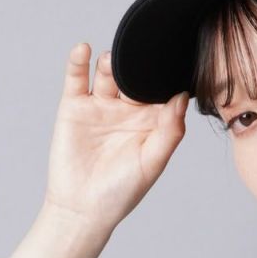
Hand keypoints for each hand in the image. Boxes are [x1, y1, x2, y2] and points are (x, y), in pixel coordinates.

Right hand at [41, 42, 188, 233]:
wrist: (81, 207)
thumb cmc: (121, 192)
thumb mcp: (152, 162)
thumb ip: (170, 131)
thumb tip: (182, 98)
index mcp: (151, 123)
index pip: (163, 91)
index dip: (168, 76)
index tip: (175, 60)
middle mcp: (127, 110)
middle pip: (136, 76)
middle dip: (140, 63)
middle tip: (143, 55)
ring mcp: (100, 105)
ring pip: (108, 72)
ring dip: (113, 61)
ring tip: (114, 61)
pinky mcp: (74, 106)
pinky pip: (77, 77)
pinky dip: (78, 61)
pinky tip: (84, 50)